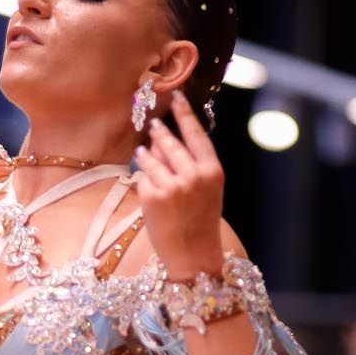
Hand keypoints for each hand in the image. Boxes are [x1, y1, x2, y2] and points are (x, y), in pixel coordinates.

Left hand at [134, 93, 225, 275]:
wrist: (193, 256)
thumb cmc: (201, 223)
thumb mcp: (208, 190)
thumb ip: (194, 165)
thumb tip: (165, 138)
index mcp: (212, 171)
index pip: (196, 134)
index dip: (184, 114)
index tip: (176, 98)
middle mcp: (193, 175)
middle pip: (171, 143)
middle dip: (160, 133)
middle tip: (153, 125)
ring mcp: (172, 186)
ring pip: (152, 158)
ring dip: (146, 154)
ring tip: (143, 153)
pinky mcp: (153, 197)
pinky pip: (143, 178)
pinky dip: (143, 180)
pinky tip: (148, 188)